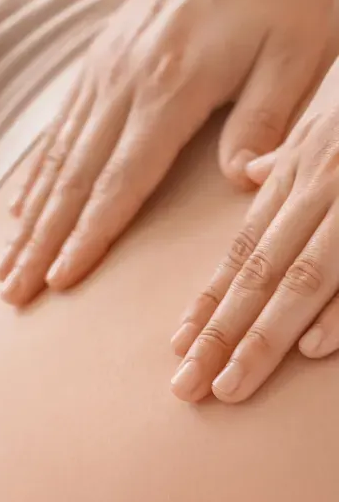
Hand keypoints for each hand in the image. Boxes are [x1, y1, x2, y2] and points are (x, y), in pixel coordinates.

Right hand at [0, 0, 337, 306]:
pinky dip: (34, 179)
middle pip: (72, 183)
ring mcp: (102, 77)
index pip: (120, 182)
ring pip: (55, 163)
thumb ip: (266, 118)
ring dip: (28, 222)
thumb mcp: (300, 50)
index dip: (88, 236)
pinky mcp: (95, 68)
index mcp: (170, 90)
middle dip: (40, 245)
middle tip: (13, 292)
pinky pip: (57, 133)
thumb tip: (238, 182)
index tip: (60, 279)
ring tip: (3, 267)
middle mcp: (122, 87)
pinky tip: (18, 213)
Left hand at [170, 47, 338, 403]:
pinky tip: (314, 348)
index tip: (178, 345)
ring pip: (307, 277)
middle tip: (185, 387)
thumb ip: (295, 154)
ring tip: (230, 386)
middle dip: (220, 335)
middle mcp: (326, 188)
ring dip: (264, 336)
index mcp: (305, 171)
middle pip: (262, 273)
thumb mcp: (334, 114)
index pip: (244, 248)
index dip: (209, 299)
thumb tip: (253, 175)